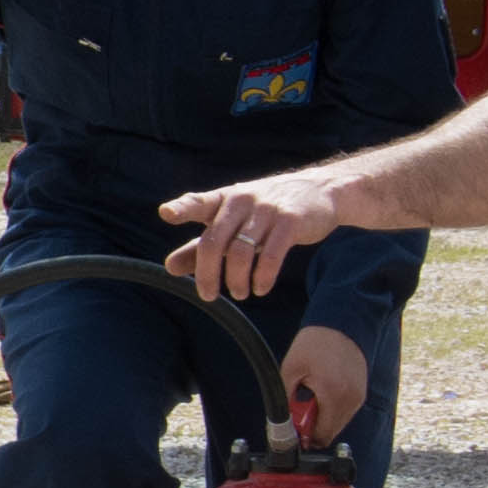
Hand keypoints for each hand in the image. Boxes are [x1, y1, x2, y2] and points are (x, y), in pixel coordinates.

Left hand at [160, 165, 350, 304]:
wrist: (321, 191)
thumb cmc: (267, 212)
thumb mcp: (234, 224)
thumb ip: (201, 246)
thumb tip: (169, 268)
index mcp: (224, 199)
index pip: (198, 202)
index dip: (182, 208)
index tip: (166, 214)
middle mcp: (242, 200)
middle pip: (214, 241)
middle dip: (207, 274)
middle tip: (208, 296)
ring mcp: (267, 209)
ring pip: (241, 252)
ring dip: (236, 280)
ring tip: (239, 293)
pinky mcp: (290, 221)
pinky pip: (271, 255)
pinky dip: (263, 277)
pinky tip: (260, 288)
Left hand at [277, 323, 366, 448]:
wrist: (340, 324)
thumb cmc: (315, 344)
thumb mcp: (291, 370)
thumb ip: (285, 401)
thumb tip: (283, 425)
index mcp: (333, 395)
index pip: (321, 435)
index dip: (304, 437)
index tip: (294, 428)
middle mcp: (351, 399)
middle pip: (330, 433)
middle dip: (313, 427)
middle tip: (300, 409)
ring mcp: (359, 397)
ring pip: (338, 424)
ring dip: (322, 418)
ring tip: (312, 395)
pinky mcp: (361, 393)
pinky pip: (345, 412)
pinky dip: (332, 409)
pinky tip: (323, 391)